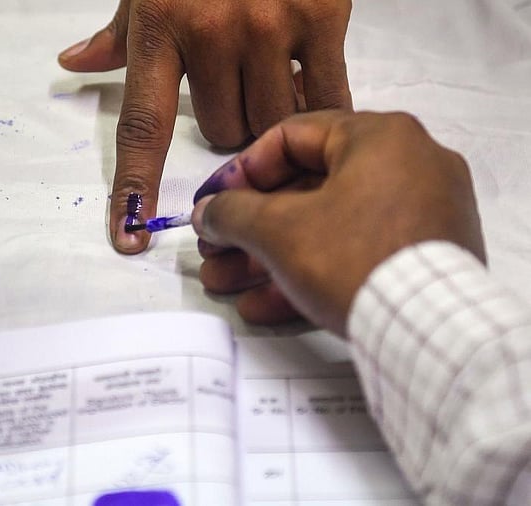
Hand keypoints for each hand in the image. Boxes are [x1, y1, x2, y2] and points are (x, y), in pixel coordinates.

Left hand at [59, 0, 352, 253]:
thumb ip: (117, 32)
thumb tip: (72, 62)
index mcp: (159, 28)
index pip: (141, 128)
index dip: (134, 188)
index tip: (128, 237)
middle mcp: (211, 32)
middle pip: (221, 134)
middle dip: (227, 122)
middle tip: (234, 81)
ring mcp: (268, 24)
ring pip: (268, 124)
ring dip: (269, 115)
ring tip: (269, 73)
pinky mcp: (321, 15)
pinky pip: (325, 97)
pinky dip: (319, 103)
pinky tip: (310, 79)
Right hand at [191, 111, 485, 335]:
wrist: (431, 332)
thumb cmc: (353, 259)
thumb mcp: (277, 231)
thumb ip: (231, 213)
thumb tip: (206, 212)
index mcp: (379, 136)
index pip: (290, 137)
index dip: (239, 172)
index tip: (212, 204)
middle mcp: (408, 165)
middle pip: (306, 190)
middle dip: (250, 228)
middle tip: (214, 251)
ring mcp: (422, 214)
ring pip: (326, 229)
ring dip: (269, 257)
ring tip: (225, 285)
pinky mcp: (424, 258)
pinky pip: (356, 254)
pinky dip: (310, 274)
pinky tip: (262, 306)